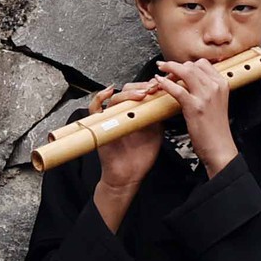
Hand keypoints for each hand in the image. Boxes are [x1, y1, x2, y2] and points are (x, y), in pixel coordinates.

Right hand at [91, 83, 161, 226]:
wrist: (129, 175)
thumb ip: (157, 115)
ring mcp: (111, 118)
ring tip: (141, 94)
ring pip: (115, 98)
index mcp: (136, 112)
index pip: (140, 91)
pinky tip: (109, 92)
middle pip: (127, 90)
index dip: (149, 86)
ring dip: (128, 93)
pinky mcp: (100, 126)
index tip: (161, 85)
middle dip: (141, 87)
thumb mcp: (155, 131)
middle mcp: (122, 113)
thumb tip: (166, 99)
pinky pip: (94, 109)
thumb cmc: (140, 156)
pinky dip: (99, 98)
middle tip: (153, 89)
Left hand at [154, 58, 236, 173]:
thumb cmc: (215, 128)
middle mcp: (215, 86)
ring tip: (160, 72)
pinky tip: (159, 82)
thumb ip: (207, 90)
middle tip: (164, 69)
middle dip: (176, 65)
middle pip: (192, 65)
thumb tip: (189, 81)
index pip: (203, 63)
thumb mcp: (216, 103)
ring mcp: (206, 96)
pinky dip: (166, 84)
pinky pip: (177, 89)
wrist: (220, 147)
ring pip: (185, 72)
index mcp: (222, 84)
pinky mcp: (195, 107)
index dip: (187, 64)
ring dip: (169, 70)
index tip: (177, 68)